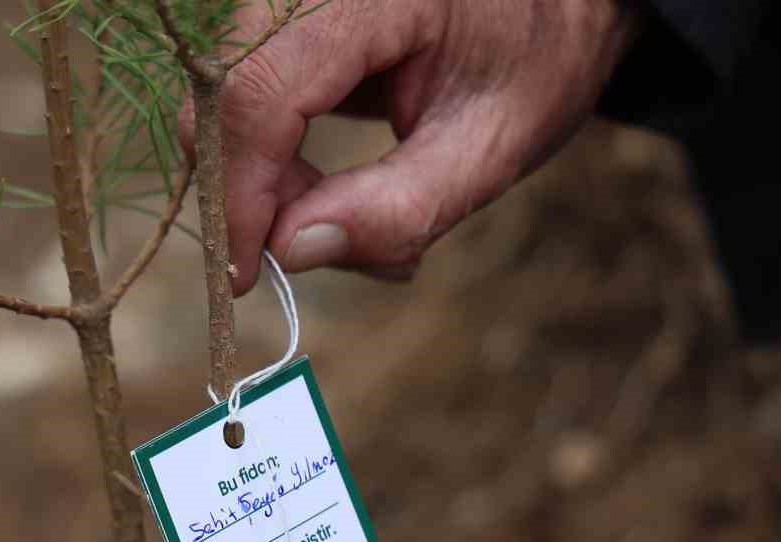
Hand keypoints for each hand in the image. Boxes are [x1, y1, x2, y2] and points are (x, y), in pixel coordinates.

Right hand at [202, 0, 640, 291]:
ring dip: (263, 180)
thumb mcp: (491, 147)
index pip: (260, 91)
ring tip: (343, 217)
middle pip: (226, 93)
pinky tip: (328, 187)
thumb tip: (290, 251)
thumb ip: (400, 208)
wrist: (556, 0)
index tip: (246, 275)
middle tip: (315, 248)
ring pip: (224, 98)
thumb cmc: (536, 60)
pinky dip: (271, 156)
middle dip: (251, 191)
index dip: (239, 191)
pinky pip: (243, 90)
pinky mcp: (281, 10)